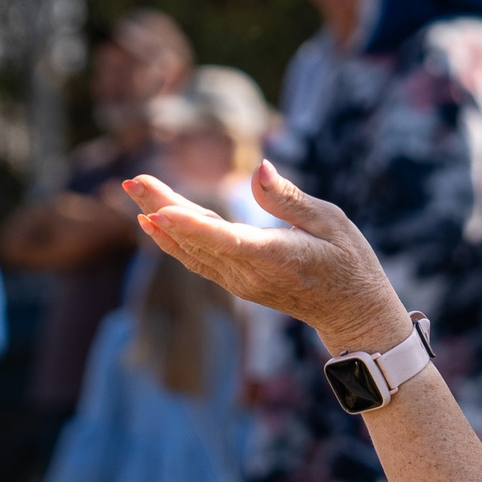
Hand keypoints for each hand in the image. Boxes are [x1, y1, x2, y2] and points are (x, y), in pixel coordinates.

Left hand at [126, 162, 410, 355]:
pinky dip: (173, 240)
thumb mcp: (332, 221)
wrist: (350, 312)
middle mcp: (249, 274)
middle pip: (197, 239)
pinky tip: (153, 223)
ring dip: (159, 221)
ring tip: (133, 191)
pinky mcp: (235, 283)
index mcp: (276, 256)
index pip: (226, 240)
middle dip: (161, 208)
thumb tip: (258, 168)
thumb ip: (289, 198)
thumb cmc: (348, 260)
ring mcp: (239, 282)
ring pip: (190, 250)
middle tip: (132, 181)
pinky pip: (197, 260)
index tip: (158, 212)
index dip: (190, 226)